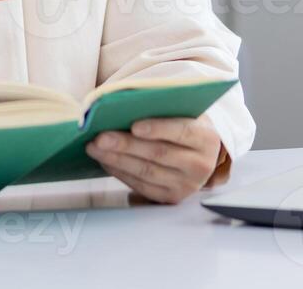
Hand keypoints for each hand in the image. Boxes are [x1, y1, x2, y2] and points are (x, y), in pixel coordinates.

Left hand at [85, 115, 223, 203]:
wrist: (199, 151)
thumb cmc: (185, 124)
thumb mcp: (183, 112)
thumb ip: (163, 108)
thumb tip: (125, 105)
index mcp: (207, 137)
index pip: (182, 131)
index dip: (158, 128)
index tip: (134, 125)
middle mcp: (200, 164)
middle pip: (159, 154)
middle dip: (126, 145)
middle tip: (101, 137)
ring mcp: (187, 185)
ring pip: (147, 172)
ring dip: (117, 159)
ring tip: (95, 147)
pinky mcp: (171, 197)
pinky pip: (141, 186)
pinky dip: (120, 172)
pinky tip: (106, 160)